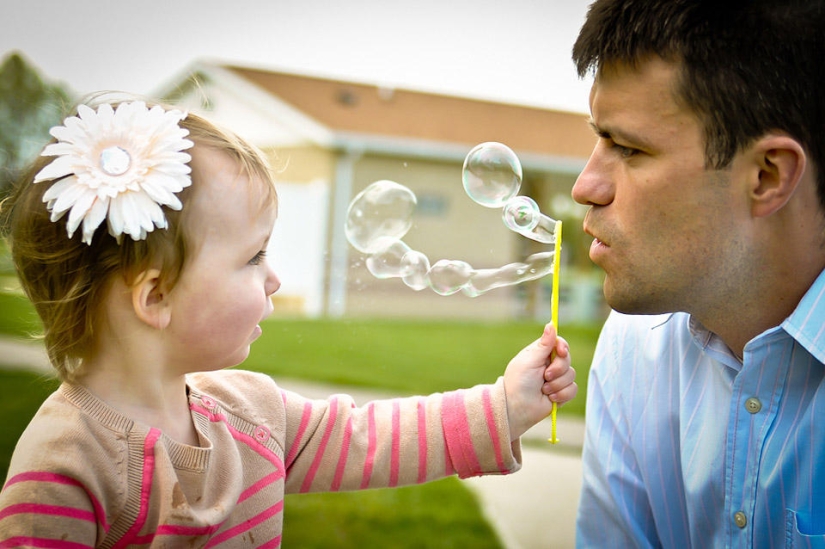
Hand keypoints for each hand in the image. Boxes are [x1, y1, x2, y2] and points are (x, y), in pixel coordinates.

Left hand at [503, 323, 576, 440]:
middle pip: (567, 359)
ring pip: (571, 375)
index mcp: (540, 353)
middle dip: (558, 369)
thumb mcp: (529, 360)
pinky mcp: (561, 393)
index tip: (561, 352)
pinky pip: (573, 389)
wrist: (517, 408)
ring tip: (543, 390)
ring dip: (557, 384)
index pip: (559, 343)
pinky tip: (549, 398)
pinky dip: (561, 395)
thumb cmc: (519, 382)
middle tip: (545, 376)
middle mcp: (549, 364)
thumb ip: (544, 344)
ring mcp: (556, 379)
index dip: (563, 347)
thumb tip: (551, 324)